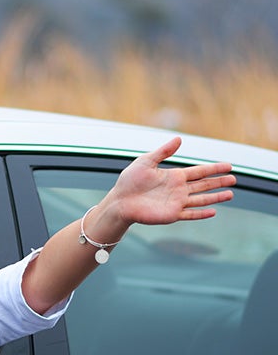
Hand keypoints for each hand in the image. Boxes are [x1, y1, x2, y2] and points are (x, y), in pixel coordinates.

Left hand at [107, 136, 235, 225]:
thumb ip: (163, 151)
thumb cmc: (129, 181)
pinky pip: (190, 214)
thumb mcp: (146, 162)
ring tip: (230, 195)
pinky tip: (213, 212)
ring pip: (201, 200)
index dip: (213, 169)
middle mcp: (177, 190)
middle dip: (219, 182)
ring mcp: (176, 203)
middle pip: (203, 185)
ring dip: (215, 197)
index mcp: (173, 176)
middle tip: (234, 179)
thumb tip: (180, 139)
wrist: (120, 201)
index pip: (198, 171)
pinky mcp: (171, 215)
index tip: (228, 165)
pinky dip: (201, 214)